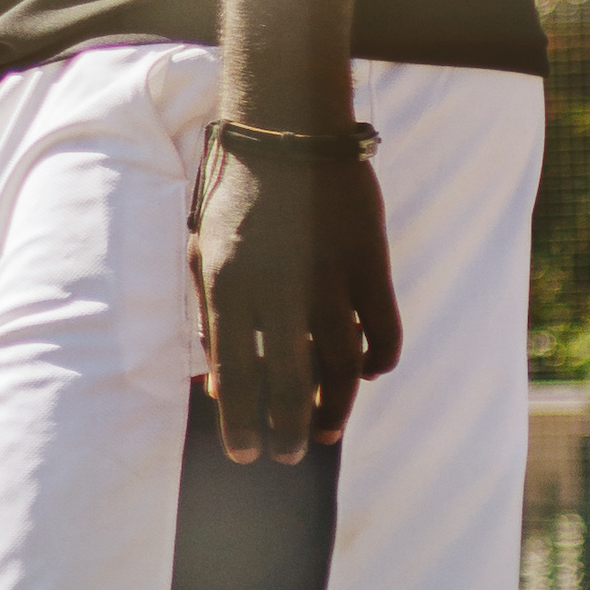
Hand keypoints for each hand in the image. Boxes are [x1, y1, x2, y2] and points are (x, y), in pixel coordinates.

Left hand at [191, 128, 400, 461]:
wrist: (286, 132)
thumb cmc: (235, 201)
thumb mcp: (205, 257)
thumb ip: (211, 321)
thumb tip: (219, 388)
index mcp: (227, 287)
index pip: (234, 376)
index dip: (240, 424)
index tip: (244, 456)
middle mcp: (278, 289)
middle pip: (289, 382)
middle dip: (287, 430)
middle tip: (287, 456)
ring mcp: (329, 277)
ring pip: (341, 365)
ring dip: (335, 408)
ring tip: (325, 433)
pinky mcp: (369, 262)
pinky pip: (383, 329)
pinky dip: (379, 361)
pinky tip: (367, 376)